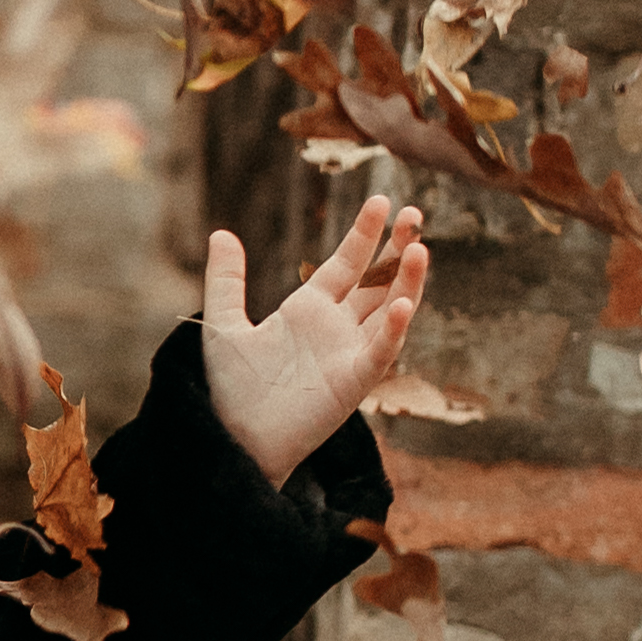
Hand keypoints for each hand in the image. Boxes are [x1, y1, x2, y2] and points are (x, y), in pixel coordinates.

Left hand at [200, 196, 427, 486]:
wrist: (232, 437)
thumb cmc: (229, 389)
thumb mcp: (223, 325)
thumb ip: (226, 281)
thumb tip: (221, 233)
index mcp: (309, 310)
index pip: (346, 264)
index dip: (365, 235)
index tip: (382, 202)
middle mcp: (336, 328)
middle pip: (377, 282)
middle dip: (397, 249)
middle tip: (414, 214)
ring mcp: (348, 354)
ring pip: (389, 311)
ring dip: (407, 282)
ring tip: (420, 248)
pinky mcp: (352, 383)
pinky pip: (380, 353)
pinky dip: (394, 330)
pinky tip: (404, 305)